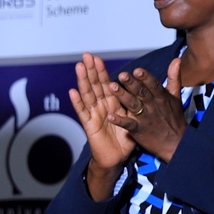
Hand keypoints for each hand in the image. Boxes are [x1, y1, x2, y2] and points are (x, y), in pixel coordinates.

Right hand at [69, 52, 134, 170]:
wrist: (116, 158)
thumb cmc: (124, 139)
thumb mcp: (133, 117)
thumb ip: (134, 102)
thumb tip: (141, 87)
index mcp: (111, 104)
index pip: (105, 84)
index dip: (101, 71)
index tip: (98, 58)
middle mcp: (100, 107)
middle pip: (94, 85)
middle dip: (90, 70)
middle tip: (86, 55)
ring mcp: (93, 115)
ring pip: (87, 95)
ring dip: (83, 80)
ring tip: (79, 67)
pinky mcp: (89, 126)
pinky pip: (83, 113)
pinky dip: (77, 102)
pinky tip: (72, 92)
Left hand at [108, 59, 186, 161]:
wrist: (176, 143)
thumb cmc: (174, 118)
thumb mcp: (176, 97)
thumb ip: (174, 78)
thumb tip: (176, 60)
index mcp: (162, 97)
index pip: (154, 86)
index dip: (146, 78)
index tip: (137, 70)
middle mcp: (153, 106)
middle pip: (142, 93)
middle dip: (132, 84)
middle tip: (121, 75)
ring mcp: (146, 118)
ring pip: (133, 106)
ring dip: (123, 96)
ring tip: (111, 87)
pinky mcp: (139, 130)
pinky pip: (128, 124)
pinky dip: (120, 120)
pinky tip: (110, 116)